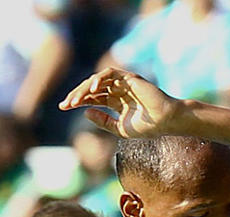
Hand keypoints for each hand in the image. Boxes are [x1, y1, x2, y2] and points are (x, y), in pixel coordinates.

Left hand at [60, 68, 186, 137]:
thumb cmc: (148, 126)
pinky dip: (99, 80)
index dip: (77, 101)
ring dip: (84, 89)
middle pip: (91, 88)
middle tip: (64, 105)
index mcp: (115, 101)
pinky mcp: (128, 77)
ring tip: (74, 101)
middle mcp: (117, 89)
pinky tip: (92, 90)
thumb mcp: (120, 128)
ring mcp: (122, 82)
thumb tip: (85, 112)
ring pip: (97, 80)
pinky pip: (109, 74)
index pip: (92, 97)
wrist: (166, 121)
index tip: (63, 107)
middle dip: (76, 95)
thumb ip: (103, 121)